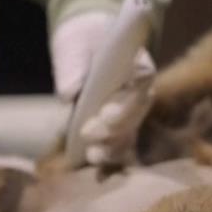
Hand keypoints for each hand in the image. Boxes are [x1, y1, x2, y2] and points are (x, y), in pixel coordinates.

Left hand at [51, 11, 155, 165]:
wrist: (83, 45)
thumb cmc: (82, 41)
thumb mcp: (73, 44)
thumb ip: (73, 65)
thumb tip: (68, 93)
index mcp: (135, 60)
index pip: (143, 76)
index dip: (129, 98)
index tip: (106, 114)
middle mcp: (139, 88)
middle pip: (137, 111)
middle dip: (116, 128)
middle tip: (89, 133)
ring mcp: (130, 110)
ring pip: (131, 132)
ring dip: (114, 147)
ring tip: (93, 155)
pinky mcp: (118, 127)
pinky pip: (120, 145)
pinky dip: (110, 159)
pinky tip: (98, 171)